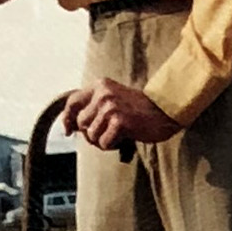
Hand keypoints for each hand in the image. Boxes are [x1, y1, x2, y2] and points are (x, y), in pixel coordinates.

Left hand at [63, 80, 181, 152]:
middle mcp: (103, 94)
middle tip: (108, 133)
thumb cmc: (139, 110)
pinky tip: (124, 137)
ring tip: (118, 134)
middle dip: (91, 134)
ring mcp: (111, 107)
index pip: (73, 102)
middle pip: (81, 124)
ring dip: (103, 141)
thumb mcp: (113, 99)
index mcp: (100, 85)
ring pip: (91, 136)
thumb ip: (94, 107)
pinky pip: (103, 143)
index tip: (68, 131)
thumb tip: (71, 126)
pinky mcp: (119, 121)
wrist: (164, 111)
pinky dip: (112, 145)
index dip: (67, 118)